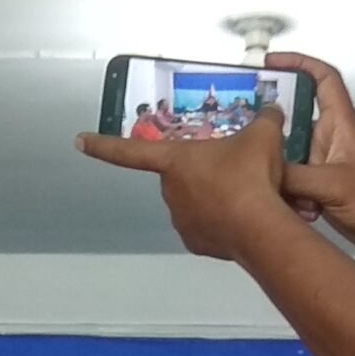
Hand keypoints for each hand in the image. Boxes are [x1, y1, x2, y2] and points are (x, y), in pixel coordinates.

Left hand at [77, 106, 300, 261]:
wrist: (260, 226)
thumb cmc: (251, 178)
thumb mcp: (263, 135)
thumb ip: (265, 119)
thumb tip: (272, 112)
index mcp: (174, 160)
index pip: (128, 151)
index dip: (103, 145)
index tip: (81, 142)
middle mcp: (171, 191)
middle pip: (180, 175)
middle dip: (203, 171)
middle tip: (233, 169)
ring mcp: (181, 219)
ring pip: (195, 201)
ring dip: (215, 196)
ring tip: (245, 194)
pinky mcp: (196, 243)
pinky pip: (207, 226)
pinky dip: (222, 221)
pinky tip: (243, 215)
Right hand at [267, 53, 354, 256]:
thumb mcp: (334, 184)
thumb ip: (294, 176)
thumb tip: (259, 171)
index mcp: (341, 123)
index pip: (322, 78)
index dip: (299, 63)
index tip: (270, 63)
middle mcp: (329, 138)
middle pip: (293, 116)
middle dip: (270, 121)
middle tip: (242, 124)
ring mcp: (322, 162)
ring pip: (287, 152)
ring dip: (276, 166)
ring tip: (259, 174)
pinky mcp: (318, 186)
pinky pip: (290, 179)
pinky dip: (285, 191)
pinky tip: (284, 205)